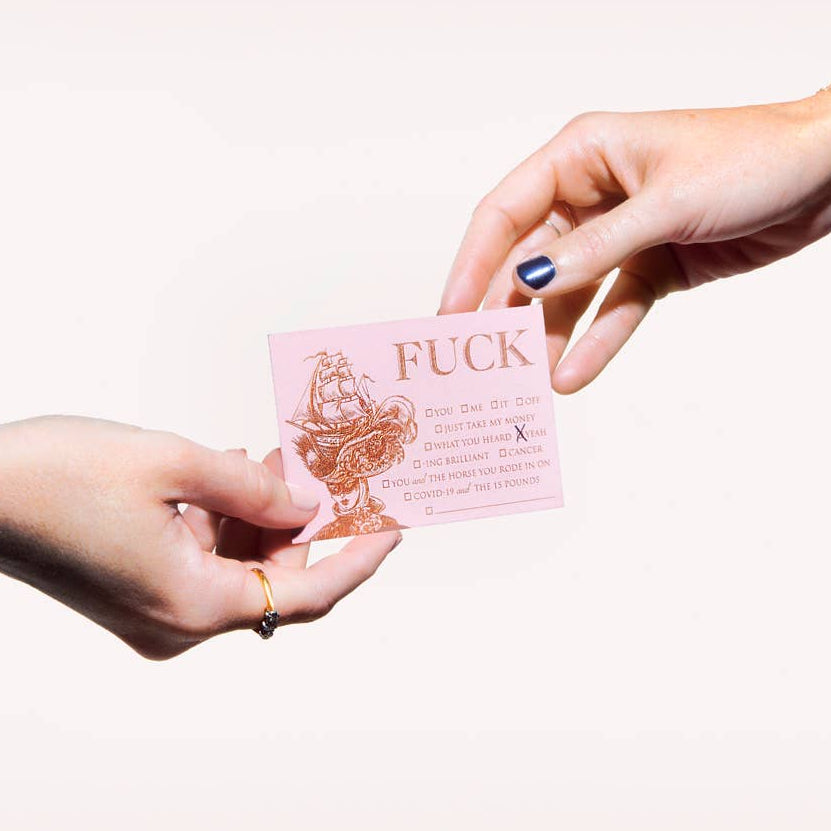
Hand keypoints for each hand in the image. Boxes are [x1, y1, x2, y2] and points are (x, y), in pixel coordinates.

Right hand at [0, 416, 399, 658]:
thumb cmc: (57, 476)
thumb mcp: (177, 465)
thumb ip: (256, 488)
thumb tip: (306, 506)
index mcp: (192, 606)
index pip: (305, 594)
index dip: (356, 561)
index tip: (392, 529)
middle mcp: (177, 623)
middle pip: (273, 579)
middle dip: (303, 521)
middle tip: (324, 465)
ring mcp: (156, 611)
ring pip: (240, 567)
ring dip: (263, 515)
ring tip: (276, 457)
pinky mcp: (139, 590)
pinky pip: (205, 560)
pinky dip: (227, 521)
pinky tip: (233, 474)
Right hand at [440, 92, 830, 391]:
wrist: (826, 173)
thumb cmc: (751, 158)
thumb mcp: (665, 204)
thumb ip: (593, 249)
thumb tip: (530, 282)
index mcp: (582, 155)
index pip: (504, 213)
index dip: (472, 265)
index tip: (450, 314)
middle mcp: (592, 195)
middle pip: (531, 259)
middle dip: (508, 310)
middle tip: (485, 360)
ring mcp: (619, 235)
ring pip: (569, 293)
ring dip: (548, 335)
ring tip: (526, 380)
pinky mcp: (650, 266)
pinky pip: (613, 309)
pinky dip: (595, 342)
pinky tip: (572, 374)